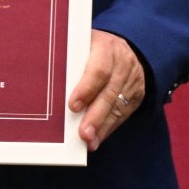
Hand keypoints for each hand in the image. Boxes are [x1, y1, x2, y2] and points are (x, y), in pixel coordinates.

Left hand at [69, 30, 145, 150]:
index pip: (98, 70)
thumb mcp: (82, 46)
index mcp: (106, 47)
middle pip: (109, 93)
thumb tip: (52, 87)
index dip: (86, 89)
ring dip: (102, 127)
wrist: (122, 48)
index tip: (73, 106)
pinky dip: (109, 128)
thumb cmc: (91, 49)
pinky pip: (123, 114)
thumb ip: (70, 62)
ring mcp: (132, 80)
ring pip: (117, 107)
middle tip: (83, 133)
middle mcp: (123, 63)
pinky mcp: (136, 95)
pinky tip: (97, 139)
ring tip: (89, 142)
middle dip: (95, 116)